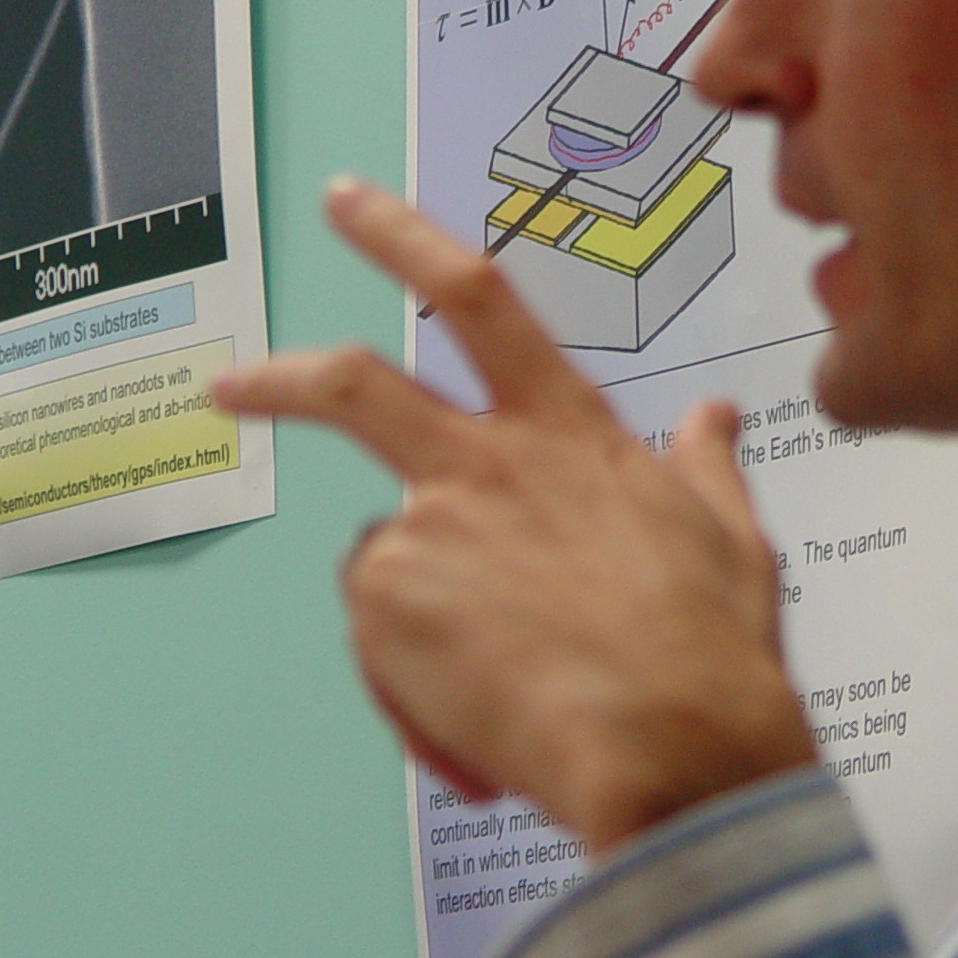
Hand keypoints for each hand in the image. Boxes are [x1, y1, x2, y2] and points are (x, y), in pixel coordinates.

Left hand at [210, 178, 817, 851]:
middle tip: (229, 387)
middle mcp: (488, 461)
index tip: (348, 206)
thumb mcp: (729, 536)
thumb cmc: (710, 650)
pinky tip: (480, 725)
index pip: (480, 298)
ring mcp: (429, 529)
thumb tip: (715, 417)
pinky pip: (379, 642)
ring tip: (491, 697)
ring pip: (381, 560)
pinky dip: (414, 683)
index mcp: (571, 432)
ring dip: (413, 623)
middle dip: (280, 379)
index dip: (404, 238)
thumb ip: (706, 465)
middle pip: (354, 386)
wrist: (670, 751)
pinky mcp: (388, 604)